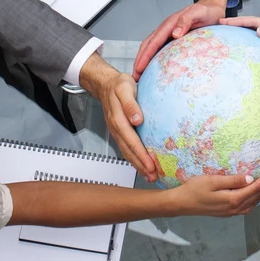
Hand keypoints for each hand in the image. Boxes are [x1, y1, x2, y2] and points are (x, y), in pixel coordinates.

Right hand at [79, 53, 156, 181]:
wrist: (105, 84)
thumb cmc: (118, 85)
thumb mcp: (125, 88)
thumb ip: (130, 104)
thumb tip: (137, 119)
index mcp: (118, 119)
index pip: (131, 140)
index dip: (141, 154)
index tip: (151, 165)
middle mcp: (116, 128)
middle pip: (129, 151)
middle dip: (141, 165)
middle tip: (154, 176)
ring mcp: (117, 131)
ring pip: (127, 152)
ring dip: (138, 165)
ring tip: (150, 175)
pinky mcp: (119, 132)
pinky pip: (126, 147)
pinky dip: (134, 158)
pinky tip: (142, 164)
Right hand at [133, 0, 228, 80]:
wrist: (212, 7)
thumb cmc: (207, 10)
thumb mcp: (199, 13)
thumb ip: (186, 20)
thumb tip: (175, 34)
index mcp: (170, 24)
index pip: (153, 42)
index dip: (145, 56)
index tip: (139, 68)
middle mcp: (167, 29)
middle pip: (147, 45)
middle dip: (139, 61)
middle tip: (135, 77)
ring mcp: (169, 33)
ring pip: (152, 47)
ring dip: (144, 60)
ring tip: (140, 75)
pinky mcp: (174, 38)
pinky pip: (160, 49)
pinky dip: (154, 58)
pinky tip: (154, 67)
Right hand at [175, 168, 259, 216]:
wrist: (181, 204)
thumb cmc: (194, 189)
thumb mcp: (213, 181)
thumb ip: (233, 180)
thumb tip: (251, 178)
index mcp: (233, 199)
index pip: (256, 187)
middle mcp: (236, 208)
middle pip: (259, 195)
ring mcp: (233, 211)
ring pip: (255, 201)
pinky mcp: (229, 211)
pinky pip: (249, 204)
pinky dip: (258, 197)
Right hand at [220, 16, 259, 64]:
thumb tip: (258, 30)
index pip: (254, 21)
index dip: (238, 21)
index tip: (225, 21)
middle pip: (252, 22)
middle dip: (236, 22)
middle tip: (222, 24)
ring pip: (255, 28)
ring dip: (242, 28)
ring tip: (229, 30)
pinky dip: (249, 35)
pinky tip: (245, 41)